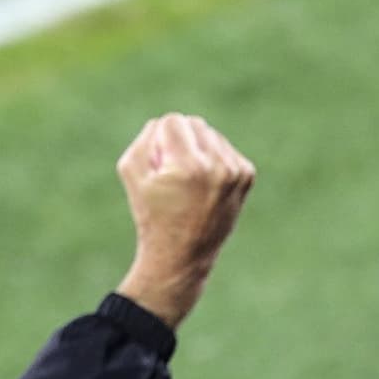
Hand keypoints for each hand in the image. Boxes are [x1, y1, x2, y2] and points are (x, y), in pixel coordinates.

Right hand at [114, 113, 254, 327]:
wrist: (181, 256)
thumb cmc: (152, 216)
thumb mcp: (132, 176)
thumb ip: (143, 141)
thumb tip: (162, 124)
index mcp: (187, 166)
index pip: (173, 121)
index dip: (158, 138)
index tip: (156, 162)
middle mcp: (217, 166)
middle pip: (194, 123)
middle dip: (178, 141)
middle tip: (170, 173)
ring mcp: (236, 171)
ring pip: (211, 134)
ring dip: (196, 149)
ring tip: (187, 182)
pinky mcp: (247, 176)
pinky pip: (225, 149)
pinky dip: (212, 160)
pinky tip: (203, 185)